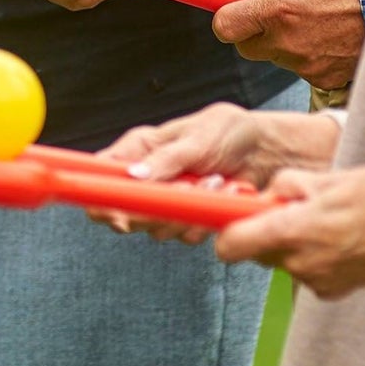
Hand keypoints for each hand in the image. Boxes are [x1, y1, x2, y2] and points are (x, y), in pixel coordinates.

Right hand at [88, 103, 340, 243]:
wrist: (263, 151)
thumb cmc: (227, 131)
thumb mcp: (197, 139)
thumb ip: (165, 160)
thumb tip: (134, 177)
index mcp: (138, 149)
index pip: (101, 176)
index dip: (101, 199)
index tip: (120, 216)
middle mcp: (146, 176)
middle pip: (126, 212)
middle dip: (158, 209)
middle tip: (189, 188)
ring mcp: (165, 199)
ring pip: (157, 228)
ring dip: (188, 213)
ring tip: (216, 182)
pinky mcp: (187, 217)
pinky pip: (185, 234)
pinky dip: (205, 221)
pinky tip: (224, 195)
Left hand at [203, 0, 364, 89]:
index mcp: (277, 8)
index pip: (224, 26)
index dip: (225, 16)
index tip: (231, 7)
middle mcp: (288, 40)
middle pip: (245, 46)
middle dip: (253, 30)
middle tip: (275, 11)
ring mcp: (306, 64)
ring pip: (274, 57)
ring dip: (282, 42)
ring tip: (310, 20)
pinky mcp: (323, 79)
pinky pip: (299, 69)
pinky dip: (306, 55)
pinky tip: (325, 37)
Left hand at [216, 164, 364, 298]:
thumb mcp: (330, 177)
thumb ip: (291, 187)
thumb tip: (268, 194)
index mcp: (295, 231)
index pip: (233, 244)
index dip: (222, 230)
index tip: (223, 215)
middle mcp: (301, 264)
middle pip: (257, 250)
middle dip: (262, 228)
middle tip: (288, 203)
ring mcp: (319, 281)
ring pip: (282, 259)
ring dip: (289, 240)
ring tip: (322, 216)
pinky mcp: (334, 290)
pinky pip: (305, 269)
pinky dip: (310, 254)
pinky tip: (338, 235)